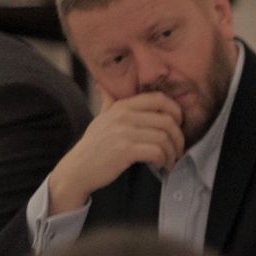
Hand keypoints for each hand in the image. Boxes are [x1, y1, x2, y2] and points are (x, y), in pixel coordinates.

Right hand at [45, 92, 185, 213]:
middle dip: (178, 137)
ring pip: (164, 137)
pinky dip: (164, 160)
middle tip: (177, 149)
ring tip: (169, 160)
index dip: (176, 111)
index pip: (159, 99)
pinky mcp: (124, 150)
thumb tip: (102, 85)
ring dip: (172, 152)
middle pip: (167, 120)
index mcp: (122, 105)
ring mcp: (123, 132)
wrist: (77, 170)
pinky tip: (161, 165)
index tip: (177, 126)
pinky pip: (157, 151)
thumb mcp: (101, 119)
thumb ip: (108, 102)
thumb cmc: (94, 145)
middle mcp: (123, 115)